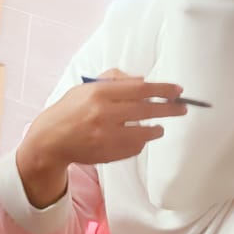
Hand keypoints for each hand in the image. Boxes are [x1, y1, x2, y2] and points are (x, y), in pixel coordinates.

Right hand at [16, 71, 185, 206]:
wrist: (51, 139)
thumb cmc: (71, 109)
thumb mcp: (87, 87)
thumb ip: (114, 80)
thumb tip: (143, 81)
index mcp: (99, 92)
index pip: (140, 88)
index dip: (162, 89)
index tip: (177, 90)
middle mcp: (104, 113)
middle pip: (147, 108)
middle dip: (169, 108)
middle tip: (182, 108)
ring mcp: (107, 135)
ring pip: (145, 131)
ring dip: (157, 128)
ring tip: (160, 126)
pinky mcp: (108, 153)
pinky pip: (135, 147)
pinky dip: (141, 141)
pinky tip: (139, 137)